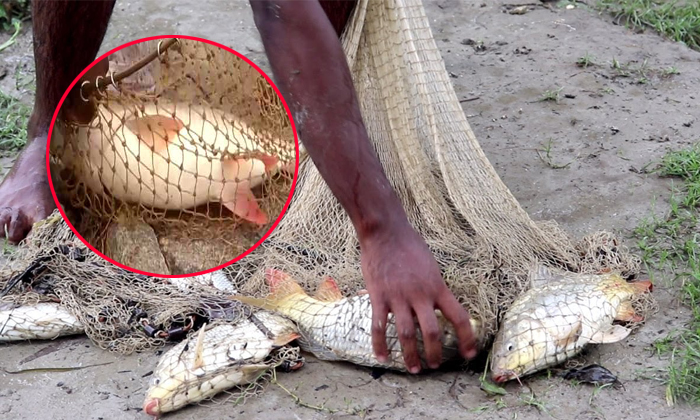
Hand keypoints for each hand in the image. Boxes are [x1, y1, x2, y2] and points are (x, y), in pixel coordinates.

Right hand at [359, 221, 477, 372]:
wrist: (385, 231)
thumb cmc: (409, 244)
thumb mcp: (431, 266)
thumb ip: (433, 287)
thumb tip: (436, 303)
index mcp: (437, 287)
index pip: (459, 317)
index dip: (466, 338)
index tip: (468, 353)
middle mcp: (421, 295)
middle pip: (431, 332)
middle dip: (434, 354)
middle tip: (434, 366)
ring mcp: (398, 297)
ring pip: (406, 334)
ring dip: (411, 355)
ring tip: (414, 369)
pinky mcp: (379, 296)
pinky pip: (379, 326)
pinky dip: (380, 345)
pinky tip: (382, 357)